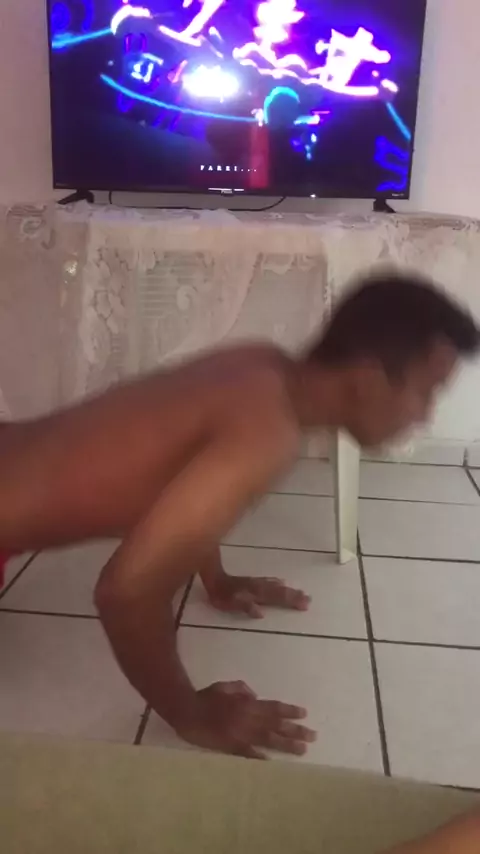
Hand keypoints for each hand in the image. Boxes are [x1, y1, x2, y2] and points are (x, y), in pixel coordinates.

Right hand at [178, 681, 315, 758]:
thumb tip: (255, 695)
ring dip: (286, 744)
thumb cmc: (205, 697)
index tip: (304, 714)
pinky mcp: (230, 746)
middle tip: (313, 736)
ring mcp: (240, 733)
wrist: (186, 711)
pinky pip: (249, 753)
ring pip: (268, 739)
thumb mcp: (225, 686)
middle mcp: (248, 717)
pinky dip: (261, 758)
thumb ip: (241, 688)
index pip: (274, 707)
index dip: (290, 711)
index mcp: (247, 703)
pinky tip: (273, 763)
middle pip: (276, 724)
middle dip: (296, 730)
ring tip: (302, 750)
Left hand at [207, 574, 310, 617]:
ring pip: (277, 586)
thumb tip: (261, 614)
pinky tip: (282, 583)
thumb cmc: (222, 595)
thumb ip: (246, 607)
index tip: (305, 605)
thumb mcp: (231, 604)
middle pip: (280, 592)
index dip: (291, 601)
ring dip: (289, 590)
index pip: (278, 598)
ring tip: (302, 592)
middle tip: (309, 599)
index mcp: (257, 594)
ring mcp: (257, 584)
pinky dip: (278, 583)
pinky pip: (270, 582)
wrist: (214, 578)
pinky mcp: (253, 582)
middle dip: (295, 596)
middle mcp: (260, 588)